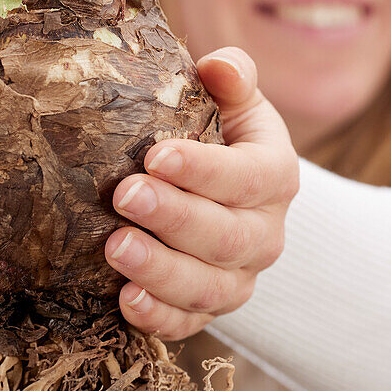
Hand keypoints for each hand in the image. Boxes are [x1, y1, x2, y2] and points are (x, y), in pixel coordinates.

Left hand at [105, 47, 298, 340]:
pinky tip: (125, 301)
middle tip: (124, 196)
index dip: (203, 170)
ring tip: (114, 249)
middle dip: (174, 218)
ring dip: (160, 272)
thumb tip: (219, 66)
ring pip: (208, 288)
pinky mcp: (207, 309)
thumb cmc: (221, 135)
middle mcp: (264, 234)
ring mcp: (238, 278)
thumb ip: (231, 78)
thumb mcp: (234, 102)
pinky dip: (159, 318)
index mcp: (276, 176)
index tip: (155, 155)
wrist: (228, 193)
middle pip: (227, 237)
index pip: (248, 177)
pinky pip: (188, 324)